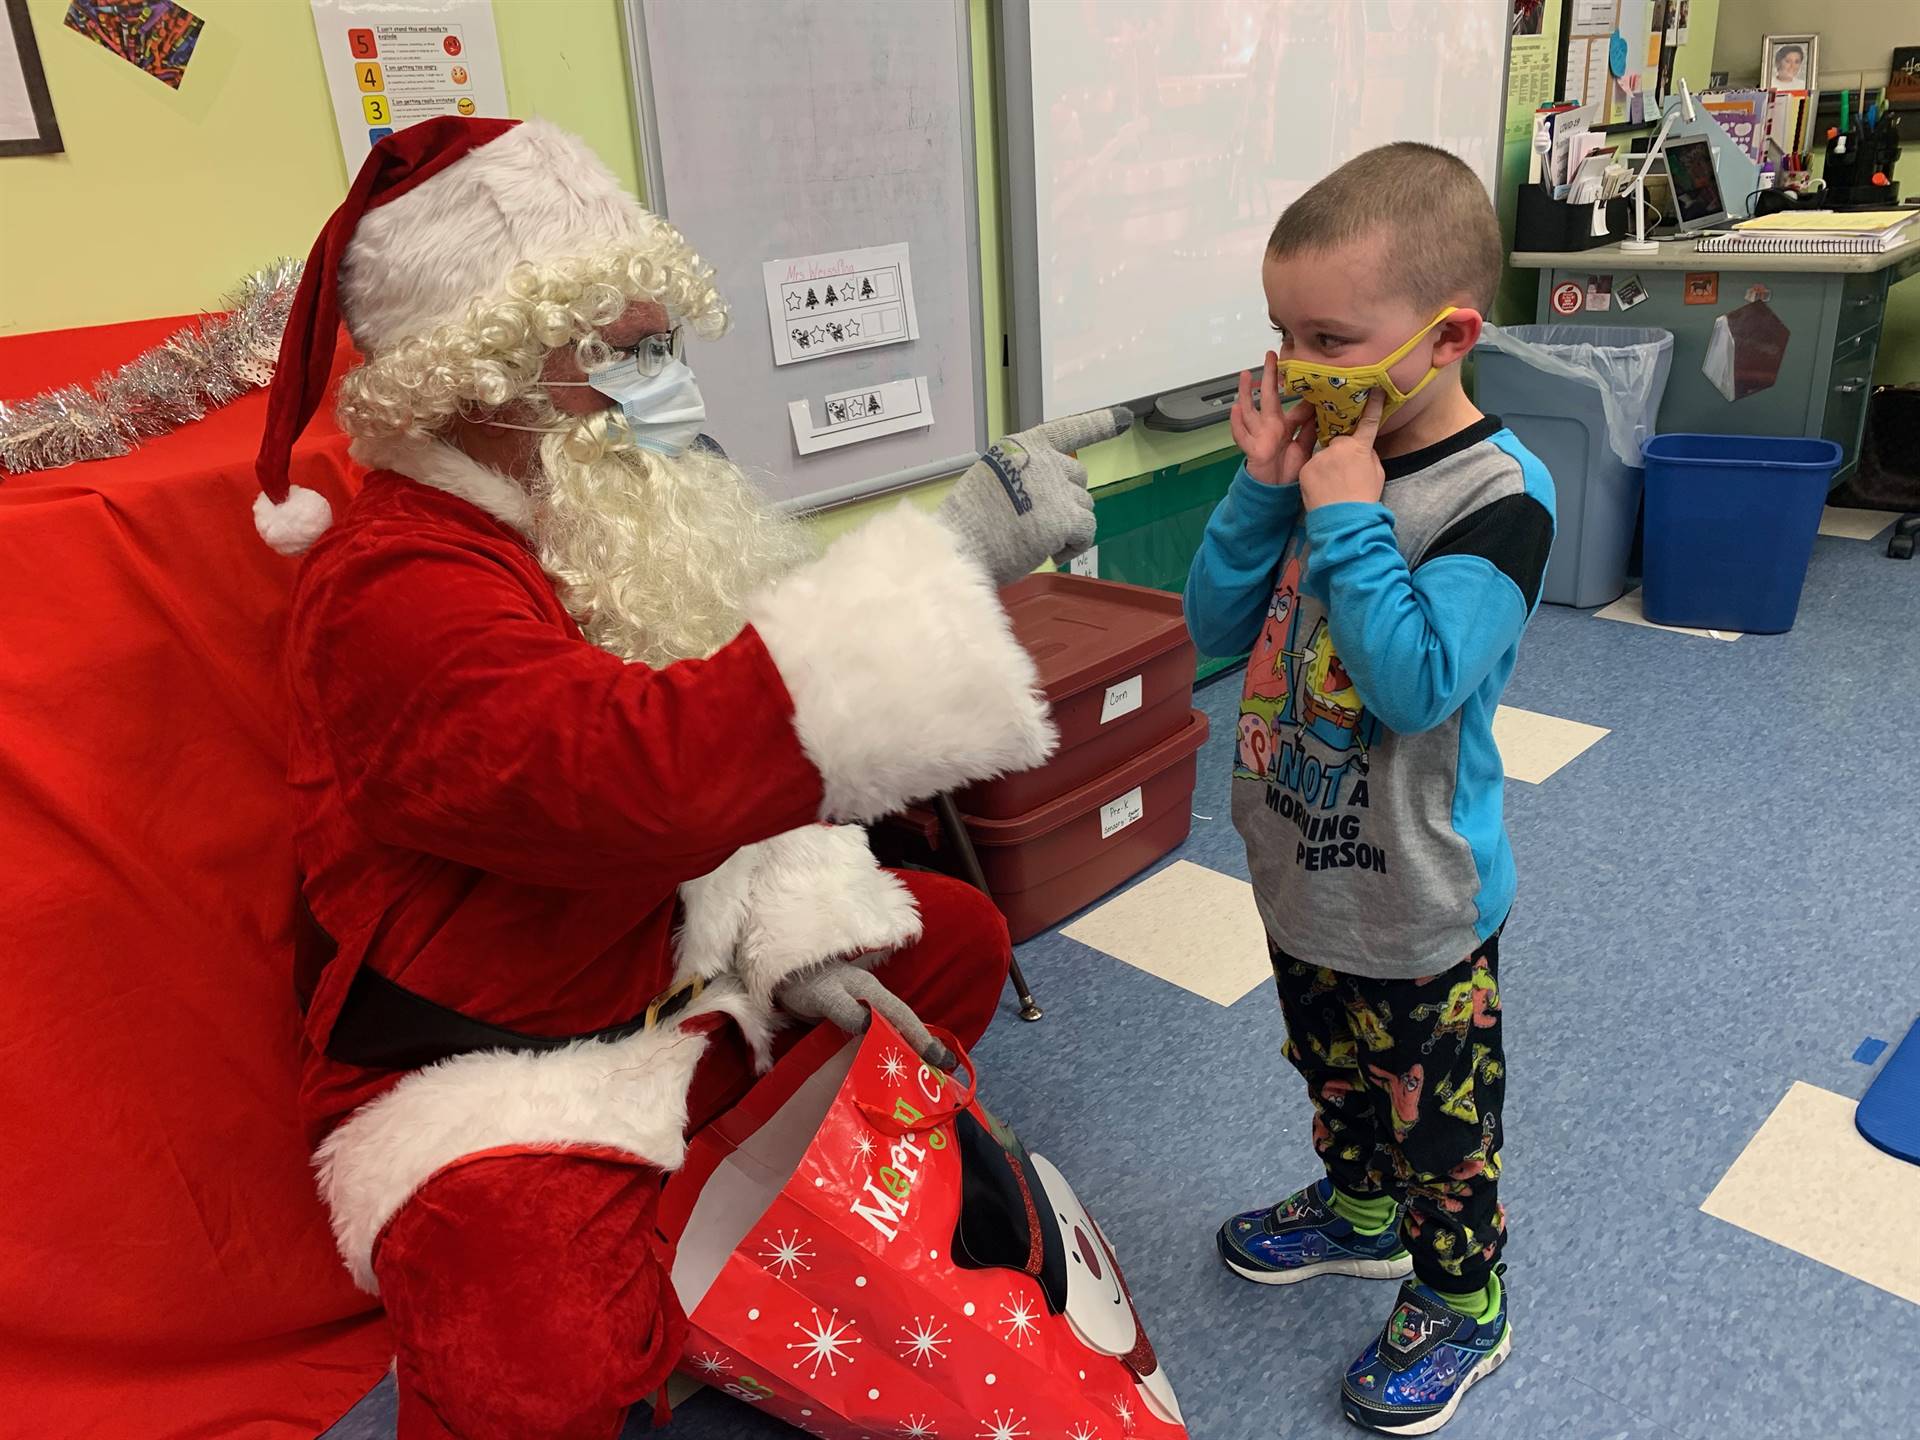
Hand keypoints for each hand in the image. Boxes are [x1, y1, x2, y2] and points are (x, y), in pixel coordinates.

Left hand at [775, 964, 956, 1070]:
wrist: (779, 972)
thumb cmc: (801, 983)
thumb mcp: (824, 998)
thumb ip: (847, 1012)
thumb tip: (875, 1026)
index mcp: (870, 992)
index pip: (903, 1018)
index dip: (922, 1039)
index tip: (942, 1060)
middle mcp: (871, 997)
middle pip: (903, 1022)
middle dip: (923, 1045)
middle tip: (941, 1071)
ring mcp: (862, 1004)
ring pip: (892, 1026)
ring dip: (908, 1046)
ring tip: (922, 1070)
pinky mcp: (851, 1012)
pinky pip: (877, 1029)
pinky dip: (889, 1043)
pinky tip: (890, 1058)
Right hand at [936, 406, 1132, 586]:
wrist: (959, 545)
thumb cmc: (967, 525)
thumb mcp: (994, 482)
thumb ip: (1024, 479)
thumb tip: (1054, 503)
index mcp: (1021, 446)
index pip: (1069, 430)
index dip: (1099, 424)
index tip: (1125, 417)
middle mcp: (1043, 460)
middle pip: (1078, 478)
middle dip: (1067, 500)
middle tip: (1042, 523)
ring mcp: (1055, 487)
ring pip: (1085, 506)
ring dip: (1069, 525)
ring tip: (1041, 542)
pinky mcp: (1064, 518)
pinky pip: (1087, 530)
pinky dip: (1075, 545)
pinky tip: (1053, 554)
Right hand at [1230, 350, 1315, 487]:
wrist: (1276, 492)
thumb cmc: (1287, 470)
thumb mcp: (1304, 447)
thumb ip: (1309, 428)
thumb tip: (1318, 408)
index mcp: (1284, 425)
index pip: (1292, 403)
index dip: (1296, 388)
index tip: (1300, 370)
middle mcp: (1270, 426)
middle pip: (1269, 397)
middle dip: (1269, 376)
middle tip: (1270, 355)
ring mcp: (1259, 436)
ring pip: (1250, 411)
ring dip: (1246, 393)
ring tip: (1245, 375)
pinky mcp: (1252, 448)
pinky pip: (1242, 435)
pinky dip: (1236, 423)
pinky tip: (1234, 409)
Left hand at [1298, 390, 1386, 509]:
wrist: (1344, 521)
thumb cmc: (1364, 499)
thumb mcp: (1376, 474)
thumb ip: (1368, 455)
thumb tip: (1362, 448)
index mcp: (1360, 447)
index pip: (1368, 422)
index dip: (1372, 405)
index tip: (1374, 389)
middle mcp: (1339, 446)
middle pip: (1338, 441)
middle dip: (1339, 451)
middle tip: (1344, 473)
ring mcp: (1320, 456)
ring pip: (1323, 455)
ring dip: (1326, 465)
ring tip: (1333, 486)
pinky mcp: (1306, 468)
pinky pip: (1311, 467)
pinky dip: (1315, 476)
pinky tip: (1322, 489)